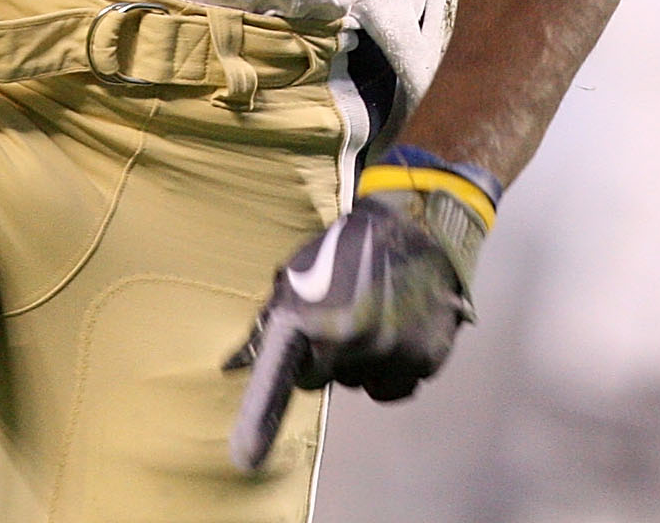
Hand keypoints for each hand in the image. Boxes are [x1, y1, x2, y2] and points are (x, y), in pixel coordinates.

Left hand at [225, 151, 496, 470]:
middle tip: (337, 324)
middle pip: (327, 380)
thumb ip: (272, 318)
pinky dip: (394, 371)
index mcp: (322, 325)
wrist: (418, 222)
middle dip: (327, 360)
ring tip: (371, 322)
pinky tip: (395, 339)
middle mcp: (358, 346)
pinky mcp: (427, 358)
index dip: (277, 399)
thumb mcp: (299, 271)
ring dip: (362, 364)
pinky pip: (398, 385)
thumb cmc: (349, 244)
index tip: (257, 437)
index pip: (293, 379)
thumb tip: (232, 364)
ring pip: (364, 384)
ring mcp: (396, 355)